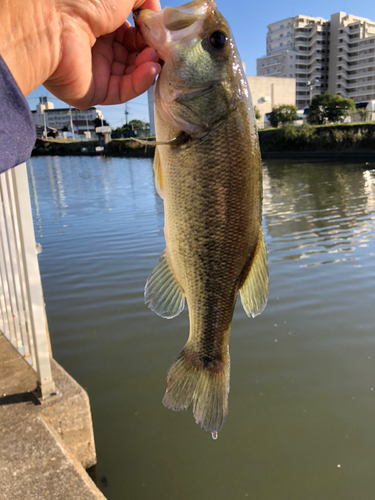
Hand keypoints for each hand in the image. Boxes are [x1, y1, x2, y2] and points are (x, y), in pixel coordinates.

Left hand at [0, 0, 160, 108]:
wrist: (52, 22)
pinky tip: (151, 70)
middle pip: (133, 56)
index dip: (148, 34)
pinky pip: (122, 91)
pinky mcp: (93, 92)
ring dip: (148, 67)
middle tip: (161, 47)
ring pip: (131, 75)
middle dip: (150, 51)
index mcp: (99, 22)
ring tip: (155, 58)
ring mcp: (95, 71)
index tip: (160, 31)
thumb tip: (155, 12)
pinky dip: (140, 82)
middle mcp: (97, 47)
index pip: (132, 34)